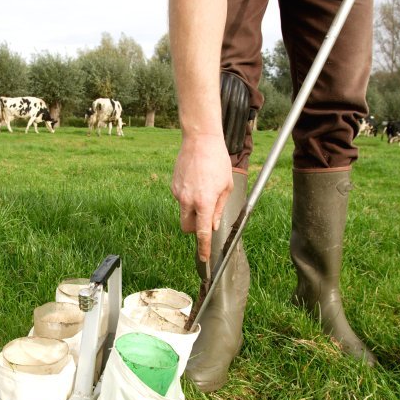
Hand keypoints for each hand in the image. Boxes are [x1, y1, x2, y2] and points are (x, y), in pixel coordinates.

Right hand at [171, 133, 232, 262]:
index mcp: (204, 202)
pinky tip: (197, 181)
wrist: (200, 140)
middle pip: (187, 227)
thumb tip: (213, 226)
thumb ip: (218, 209)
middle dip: (195, 228)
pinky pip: (181, 199)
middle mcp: (187, 200)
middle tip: (206, 218)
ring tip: (204, 189)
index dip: (203, 248)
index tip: (204, 258)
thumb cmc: (217, 161)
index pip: (202, 233)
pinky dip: (188, 197)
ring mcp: (178, 193)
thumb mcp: (225, 187)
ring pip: (184, 212)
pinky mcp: (173, 186)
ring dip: (193, 210)